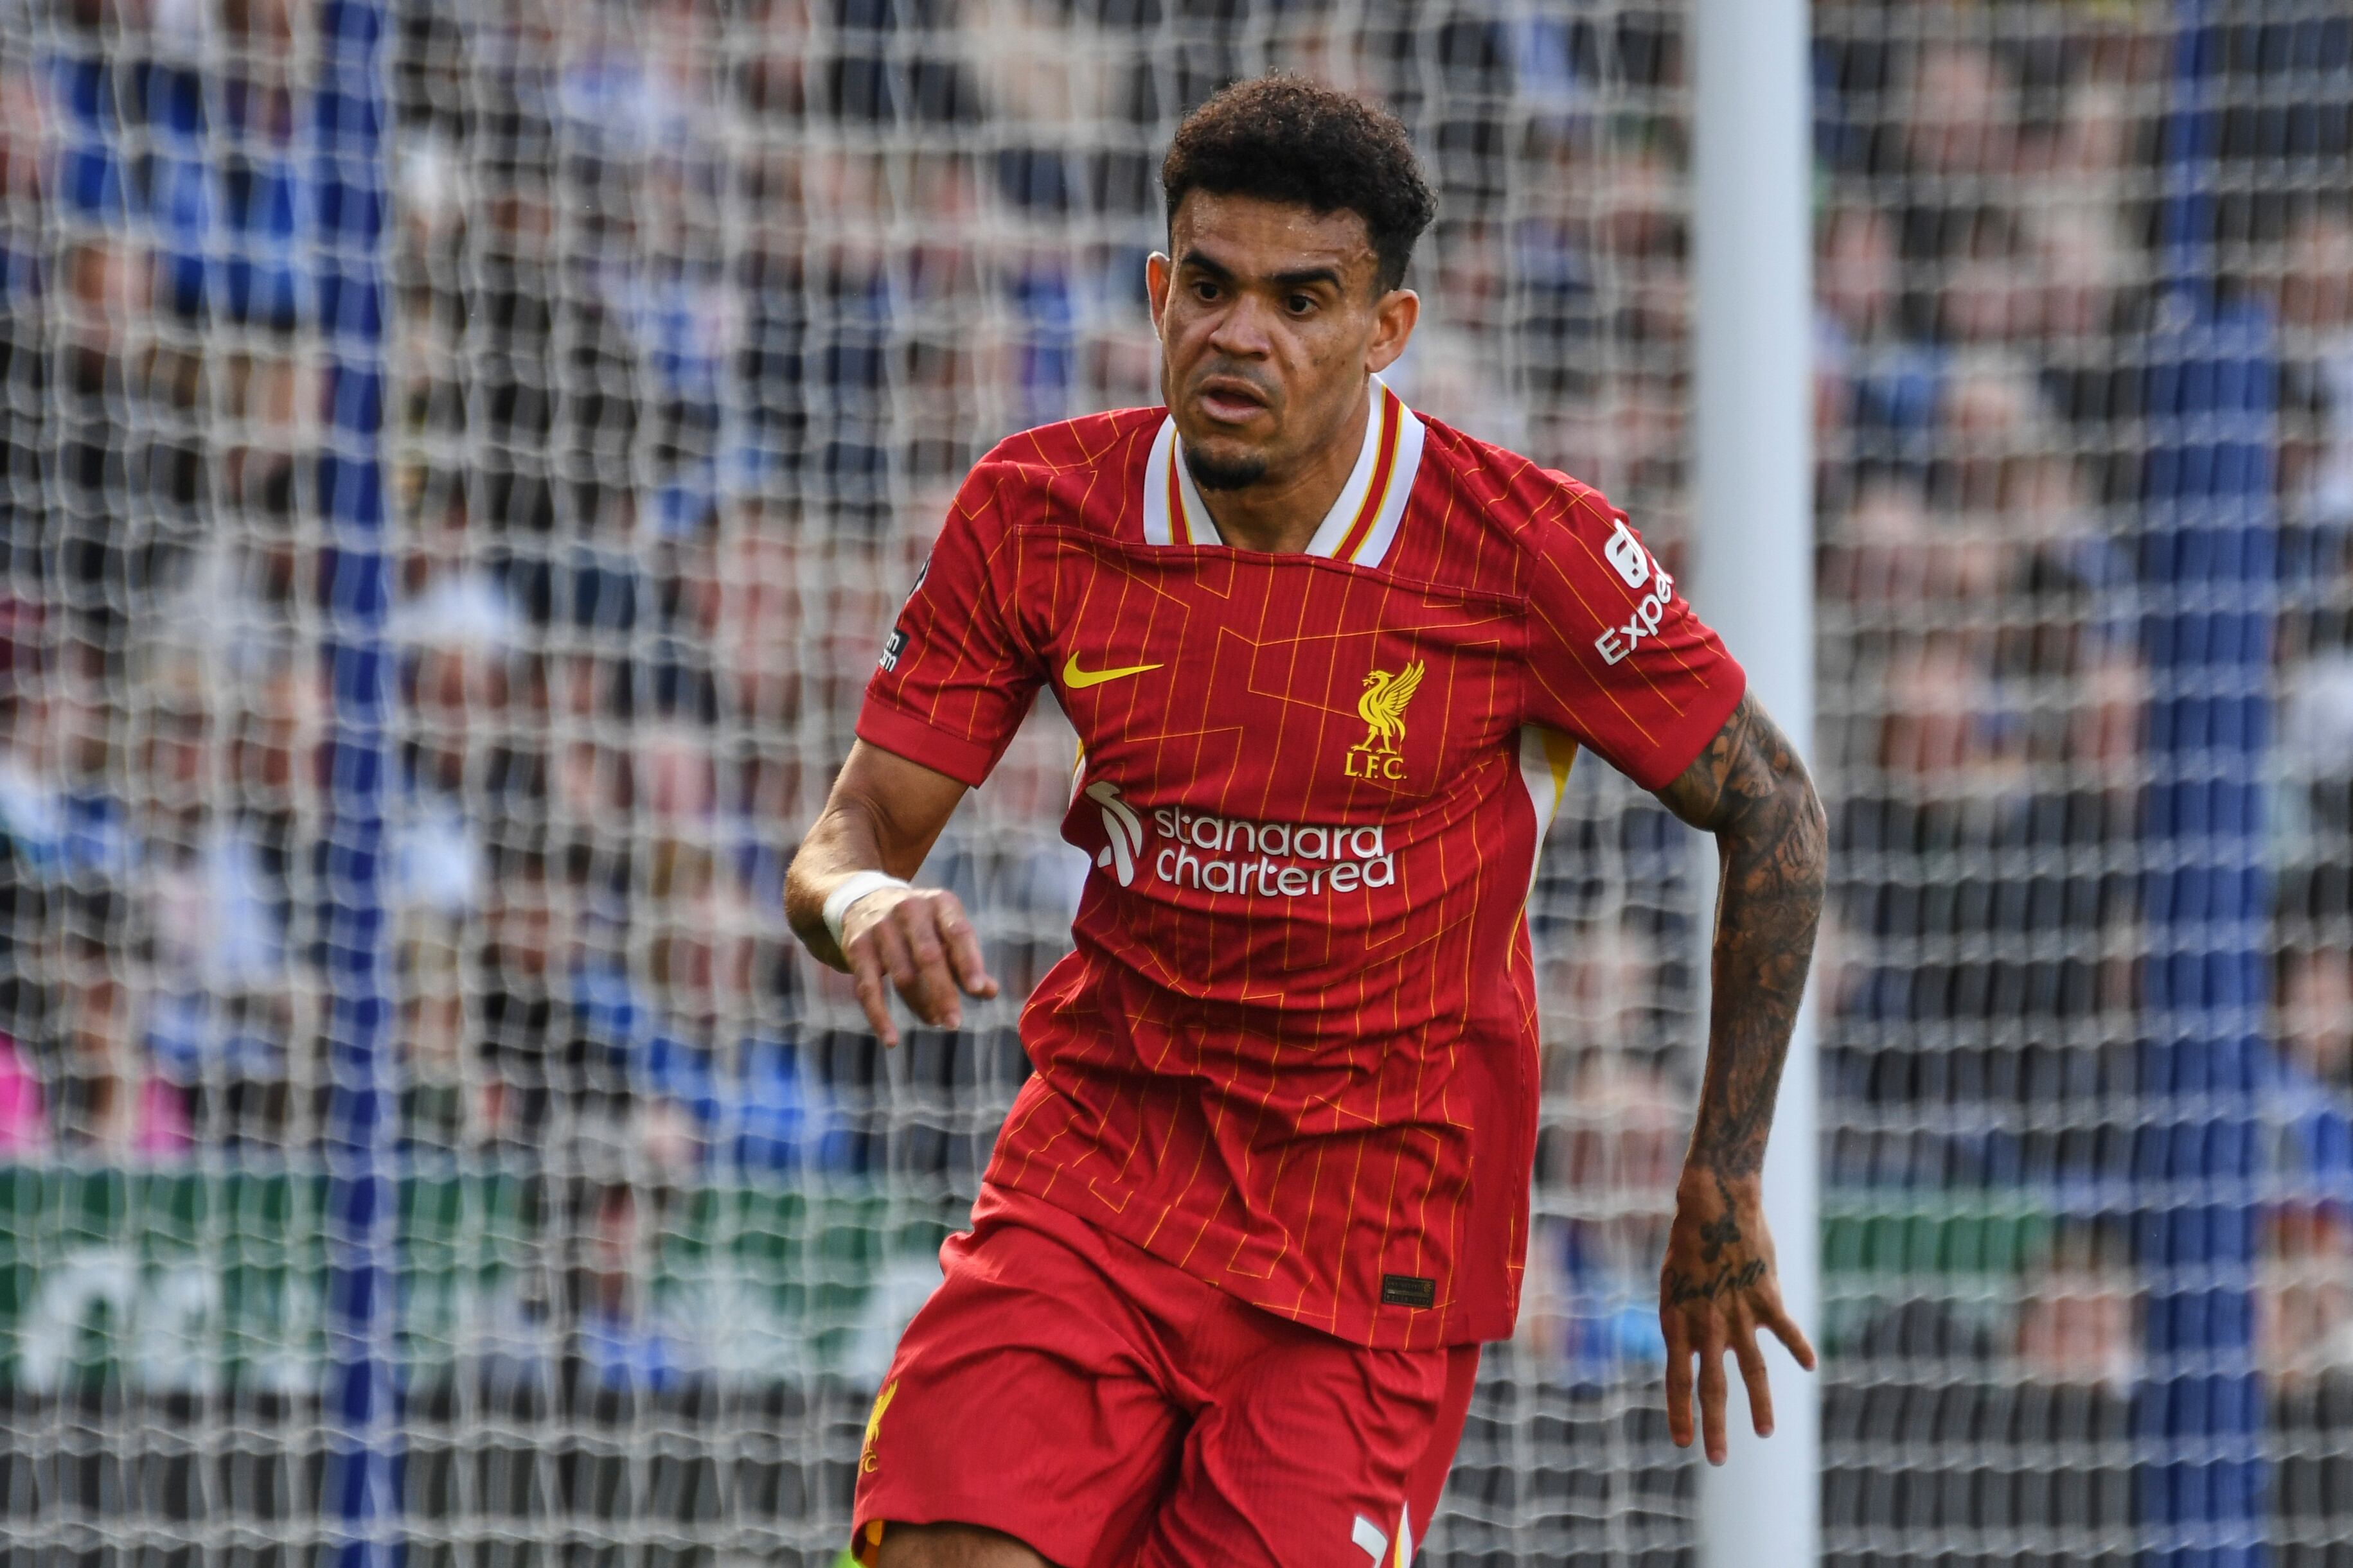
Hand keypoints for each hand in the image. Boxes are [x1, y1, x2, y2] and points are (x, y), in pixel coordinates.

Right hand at [840, 885, 998, 1046]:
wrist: (865, 901)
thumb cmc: (922, 925)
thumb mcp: (947, 930)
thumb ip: (967, 961)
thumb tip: (990, 992)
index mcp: (940, 903)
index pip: (958, 933)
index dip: (969, 962)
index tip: (978, 990)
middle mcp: (909, 909)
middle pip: (928, 956)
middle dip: (943, 993)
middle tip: (954, 1023)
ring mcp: (880, 927)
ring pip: (902, 975)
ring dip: (920, 1004)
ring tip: (935, 1022)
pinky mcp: (857, 947)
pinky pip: (868, 988)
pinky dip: (879, 1017)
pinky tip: (892, 1040)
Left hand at [1659, 1166, 1814, 1463]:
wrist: (1714, 1203)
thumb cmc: (1691, 1246)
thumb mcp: (1675, 1287)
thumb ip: (1689, 1324)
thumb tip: (1702, 1356)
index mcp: (1677, 1320)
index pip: (1676, 1377)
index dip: (1679, 1411)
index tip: (1682, 1441)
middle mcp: (1706, 1323)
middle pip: (1710, 1384)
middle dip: (1714, 1425)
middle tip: (1717, 1459)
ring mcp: (1738, 1312)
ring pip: (1751, 1368)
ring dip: (1758, 1403)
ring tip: (1765, 1432)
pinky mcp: (1766, 1296)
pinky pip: (1785, 1330)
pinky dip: (1799, 1348)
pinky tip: (1809, 1366)